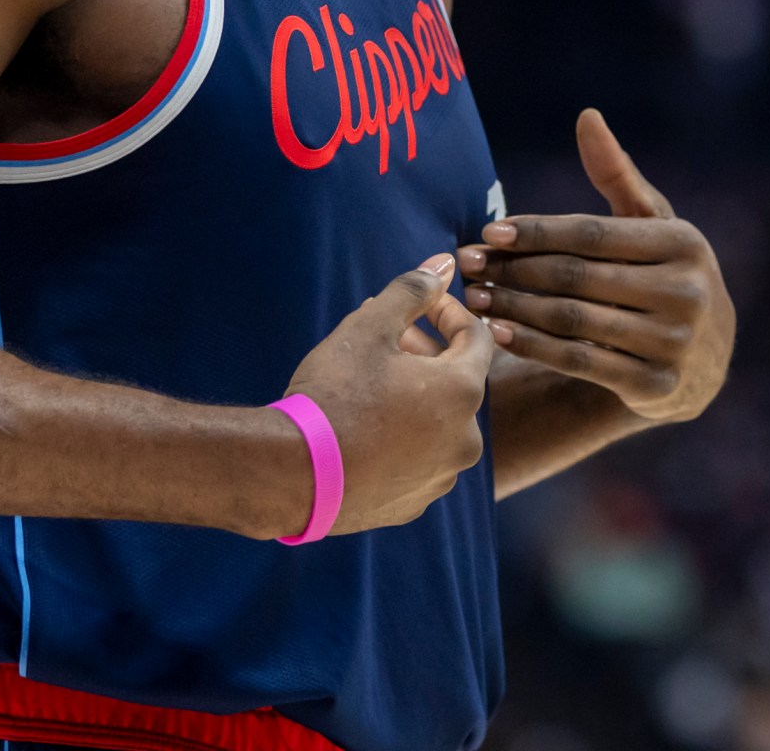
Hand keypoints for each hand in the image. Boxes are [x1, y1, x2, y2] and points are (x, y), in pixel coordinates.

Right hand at [282, 255, 494, 535]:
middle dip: (427, 354)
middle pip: (457, 382)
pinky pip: (417, 460)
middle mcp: (465, 439)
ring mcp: (440, 477)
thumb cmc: (334, 395)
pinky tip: (366, 428)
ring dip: (415, 397)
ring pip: (438, 423)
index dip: (449, 312)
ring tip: (372, 381)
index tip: (422, 303)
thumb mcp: (368, 329)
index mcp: (463, 392)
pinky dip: (402, 439)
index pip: (476, 338)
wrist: (292, 476)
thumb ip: (411, 292)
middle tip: (389, 337)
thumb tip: (443, 264)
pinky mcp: (413, 504)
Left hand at [460, 110, 734, 424]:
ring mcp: (673, 343)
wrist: (709, 358)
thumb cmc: (666, 273)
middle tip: (468, 264)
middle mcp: (685, 293)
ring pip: (573, 321)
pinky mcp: (656, 387)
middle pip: (578, 277)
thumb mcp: (652, 224)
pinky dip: (533, 347)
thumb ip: (617, 174)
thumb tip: (586, 117)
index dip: (537, 232)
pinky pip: (579, 363)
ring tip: (475, 298)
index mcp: (684, 244)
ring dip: (515, 308)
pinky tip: (498, 333)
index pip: (593, 234)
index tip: (490, 232)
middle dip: (515, 270)